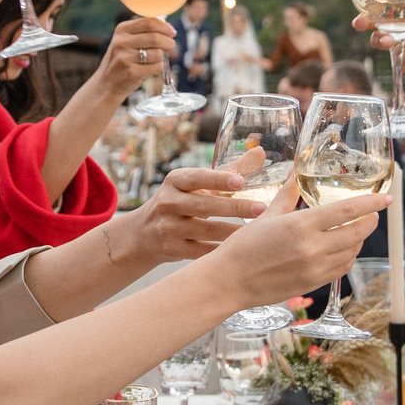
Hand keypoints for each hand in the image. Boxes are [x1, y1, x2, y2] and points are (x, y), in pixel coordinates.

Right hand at [87, 16, 180, 102]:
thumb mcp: (127, 40)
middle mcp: (121, 42)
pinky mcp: (130, 72)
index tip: (172, 32)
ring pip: (157, 53)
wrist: (107, 82)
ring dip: (161, 57)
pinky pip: (156, 67)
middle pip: (156, 38)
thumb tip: (168, 27)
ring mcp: (124, 57)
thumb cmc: (123, 59)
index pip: (149, 23)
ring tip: (155, 59)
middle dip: (168, 42)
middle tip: (170, 46)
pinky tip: (151, 68)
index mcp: (122, 29)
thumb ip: (144, 31)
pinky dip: (158, 68)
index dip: (165, 27)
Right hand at [110, 163, 271, 268]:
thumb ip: (229, 171)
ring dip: (233, 231)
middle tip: (260, 209)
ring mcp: (168, 227)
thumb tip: (260, 153)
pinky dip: (222, 250)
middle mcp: (168, 202)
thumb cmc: (180, 203)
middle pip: (203, 205)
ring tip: (257, 231)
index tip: (240, 182)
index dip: (218, 179)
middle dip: (234, 207)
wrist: (144, 233)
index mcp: (175, 181)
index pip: (197, 177)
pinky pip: (202, 250)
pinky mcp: (172, 249)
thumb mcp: (195, 185)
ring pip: (206, 230)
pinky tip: (240, 248)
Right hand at [196, 177, 385, 309]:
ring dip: (359, 239)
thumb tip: (295, 172)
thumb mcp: (267, 215)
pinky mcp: (313, 283)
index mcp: (301, 226)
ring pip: (352, 252)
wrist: (229, 282)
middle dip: (370, 222)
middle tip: (373, 213)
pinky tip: (343, 249)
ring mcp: (315, 268)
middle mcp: (313, 248)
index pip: (347, 211)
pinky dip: (348, 256)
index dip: (370, 204)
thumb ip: (288, 195)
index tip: (386, 199)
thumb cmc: (243, 247)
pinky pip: (341, 269)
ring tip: (356, 229)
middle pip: (357, 233)